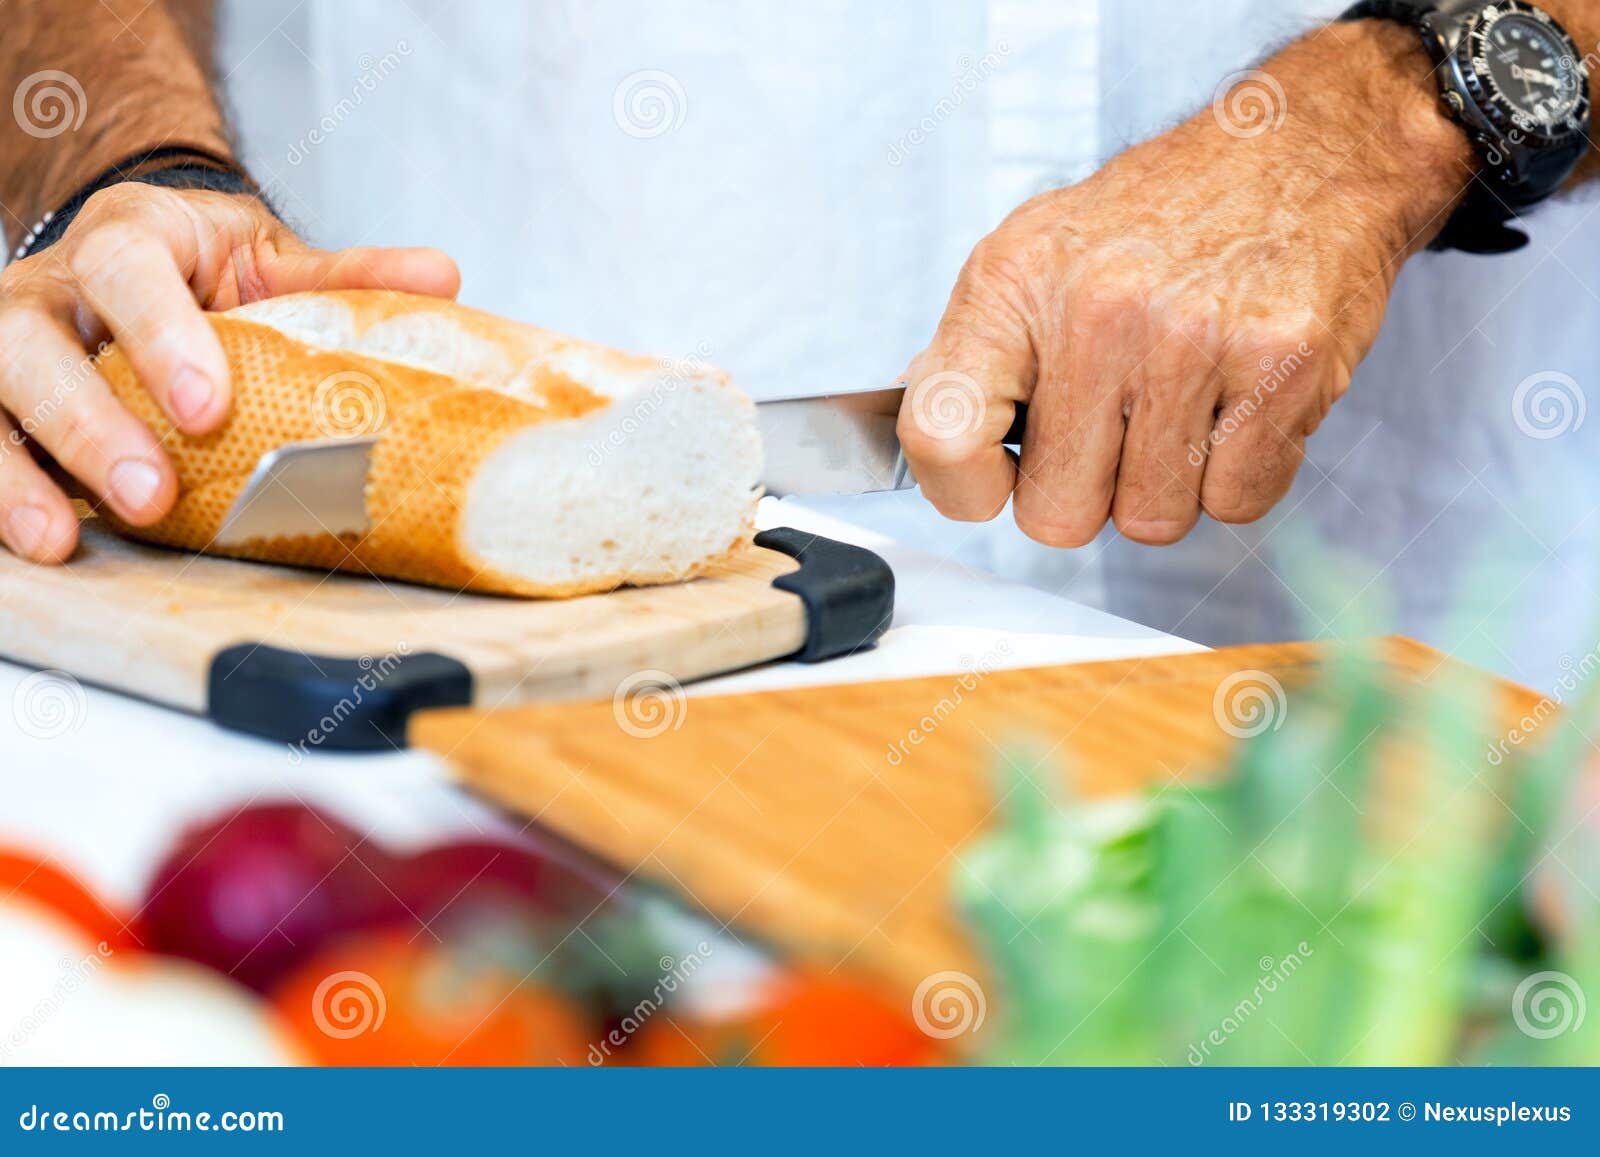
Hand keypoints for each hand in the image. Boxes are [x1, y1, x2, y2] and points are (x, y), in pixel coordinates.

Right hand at [0, 183, 458, 562]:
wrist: (145, 256)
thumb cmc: (207, 269)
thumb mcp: (271, 261)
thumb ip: (346, 276)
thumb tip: (440, 278)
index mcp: (127, 238)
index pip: (126, 269)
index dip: (160, 335)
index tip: (209, 407)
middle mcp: (50, 290)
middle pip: (29, 342)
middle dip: (86, 421)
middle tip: (150, 492)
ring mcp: (9, 347)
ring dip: (17, 472)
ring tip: (63, 536)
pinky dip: (3, 492)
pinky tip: (41, 538)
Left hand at [899, 22, 1472, 546]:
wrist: (1294, 151)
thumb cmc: (1155, 222)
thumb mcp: (1034, 257)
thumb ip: (976, 356)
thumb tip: (925, 444)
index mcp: (1012, 283)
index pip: (940, 436)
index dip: (963, 488)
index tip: (996, 479)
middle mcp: (1094, 310)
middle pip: (1056, 514)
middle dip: (1088, 493)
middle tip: (1116, 429)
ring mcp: (1191, 338)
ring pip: (1151, 520)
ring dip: (1169, 485)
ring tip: (1183, 404)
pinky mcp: (1281, 363)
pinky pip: (1238, 503)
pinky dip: (1240, 475)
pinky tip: (1236, 403)